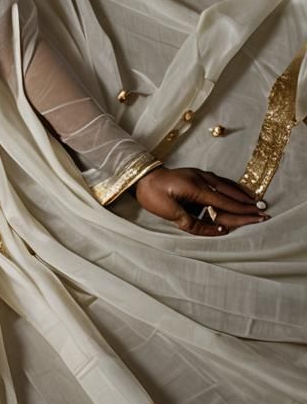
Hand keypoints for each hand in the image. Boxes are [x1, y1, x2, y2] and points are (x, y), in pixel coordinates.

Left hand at [133, 166, 267, 235]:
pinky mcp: (196, 174)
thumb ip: (193, 223)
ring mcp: (198, 174)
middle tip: (263, 211)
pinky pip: (218, 180)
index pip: (224, 202)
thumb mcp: (169, 213)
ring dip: (240, 192)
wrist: (140, 177)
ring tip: (255, 200)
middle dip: (246, 202)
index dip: (241, 211)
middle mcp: (200, 178)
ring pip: (225, 184)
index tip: (256, 217)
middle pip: (229, 192)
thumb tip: (217, 230)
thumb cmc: (152, 195)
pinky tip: (236, 190)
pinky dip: (230, 186)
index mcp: (195, 188)